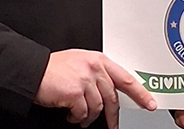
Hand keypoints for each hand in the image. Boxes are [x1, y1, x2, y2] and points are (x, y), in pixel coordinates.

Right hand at [34, 49, 156, 128]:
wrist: (33, 71)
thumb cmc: (53, 69)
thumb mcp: (80, 63)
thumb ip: (96, 73)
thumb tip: (110, 91)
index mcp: (98, 60)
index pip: (126, 78)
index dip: (140, 93)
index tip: (149, 103)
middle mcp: (94, 68)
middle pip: (113, 98)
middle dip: (113, 116)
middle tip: (112, 125)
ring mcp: (85, 79)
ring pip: (98, 108)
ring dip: (88, 117)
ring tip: (80, 116)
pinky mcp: (75, 92)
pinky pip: (83, 113)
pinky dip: (77, 118)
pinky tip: (71, 114)